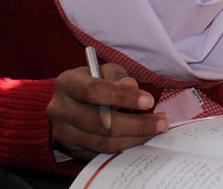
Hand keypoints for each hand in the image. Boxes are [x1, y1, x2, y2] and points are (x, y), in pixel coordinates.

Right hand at [47, 63, 167, 159]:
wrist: (69, 102)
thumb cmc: (92, 81)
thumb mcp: (104, 70)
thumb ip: (118, 76)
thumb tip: (131, 86)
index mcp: (67, 83)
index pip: (94, 91)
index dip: (123, 97)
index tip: (149, 101)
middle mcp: (60, 109)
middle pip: (100, 123)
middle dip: (137, 124)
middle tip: (162, 122)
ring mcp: (63, 133)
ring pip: (103, 142)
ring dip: (135, 138)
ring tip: (156, 129)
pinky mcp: (72, 149)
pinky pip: (102, 152)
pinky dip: (125, 146)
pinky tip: (141, 137)